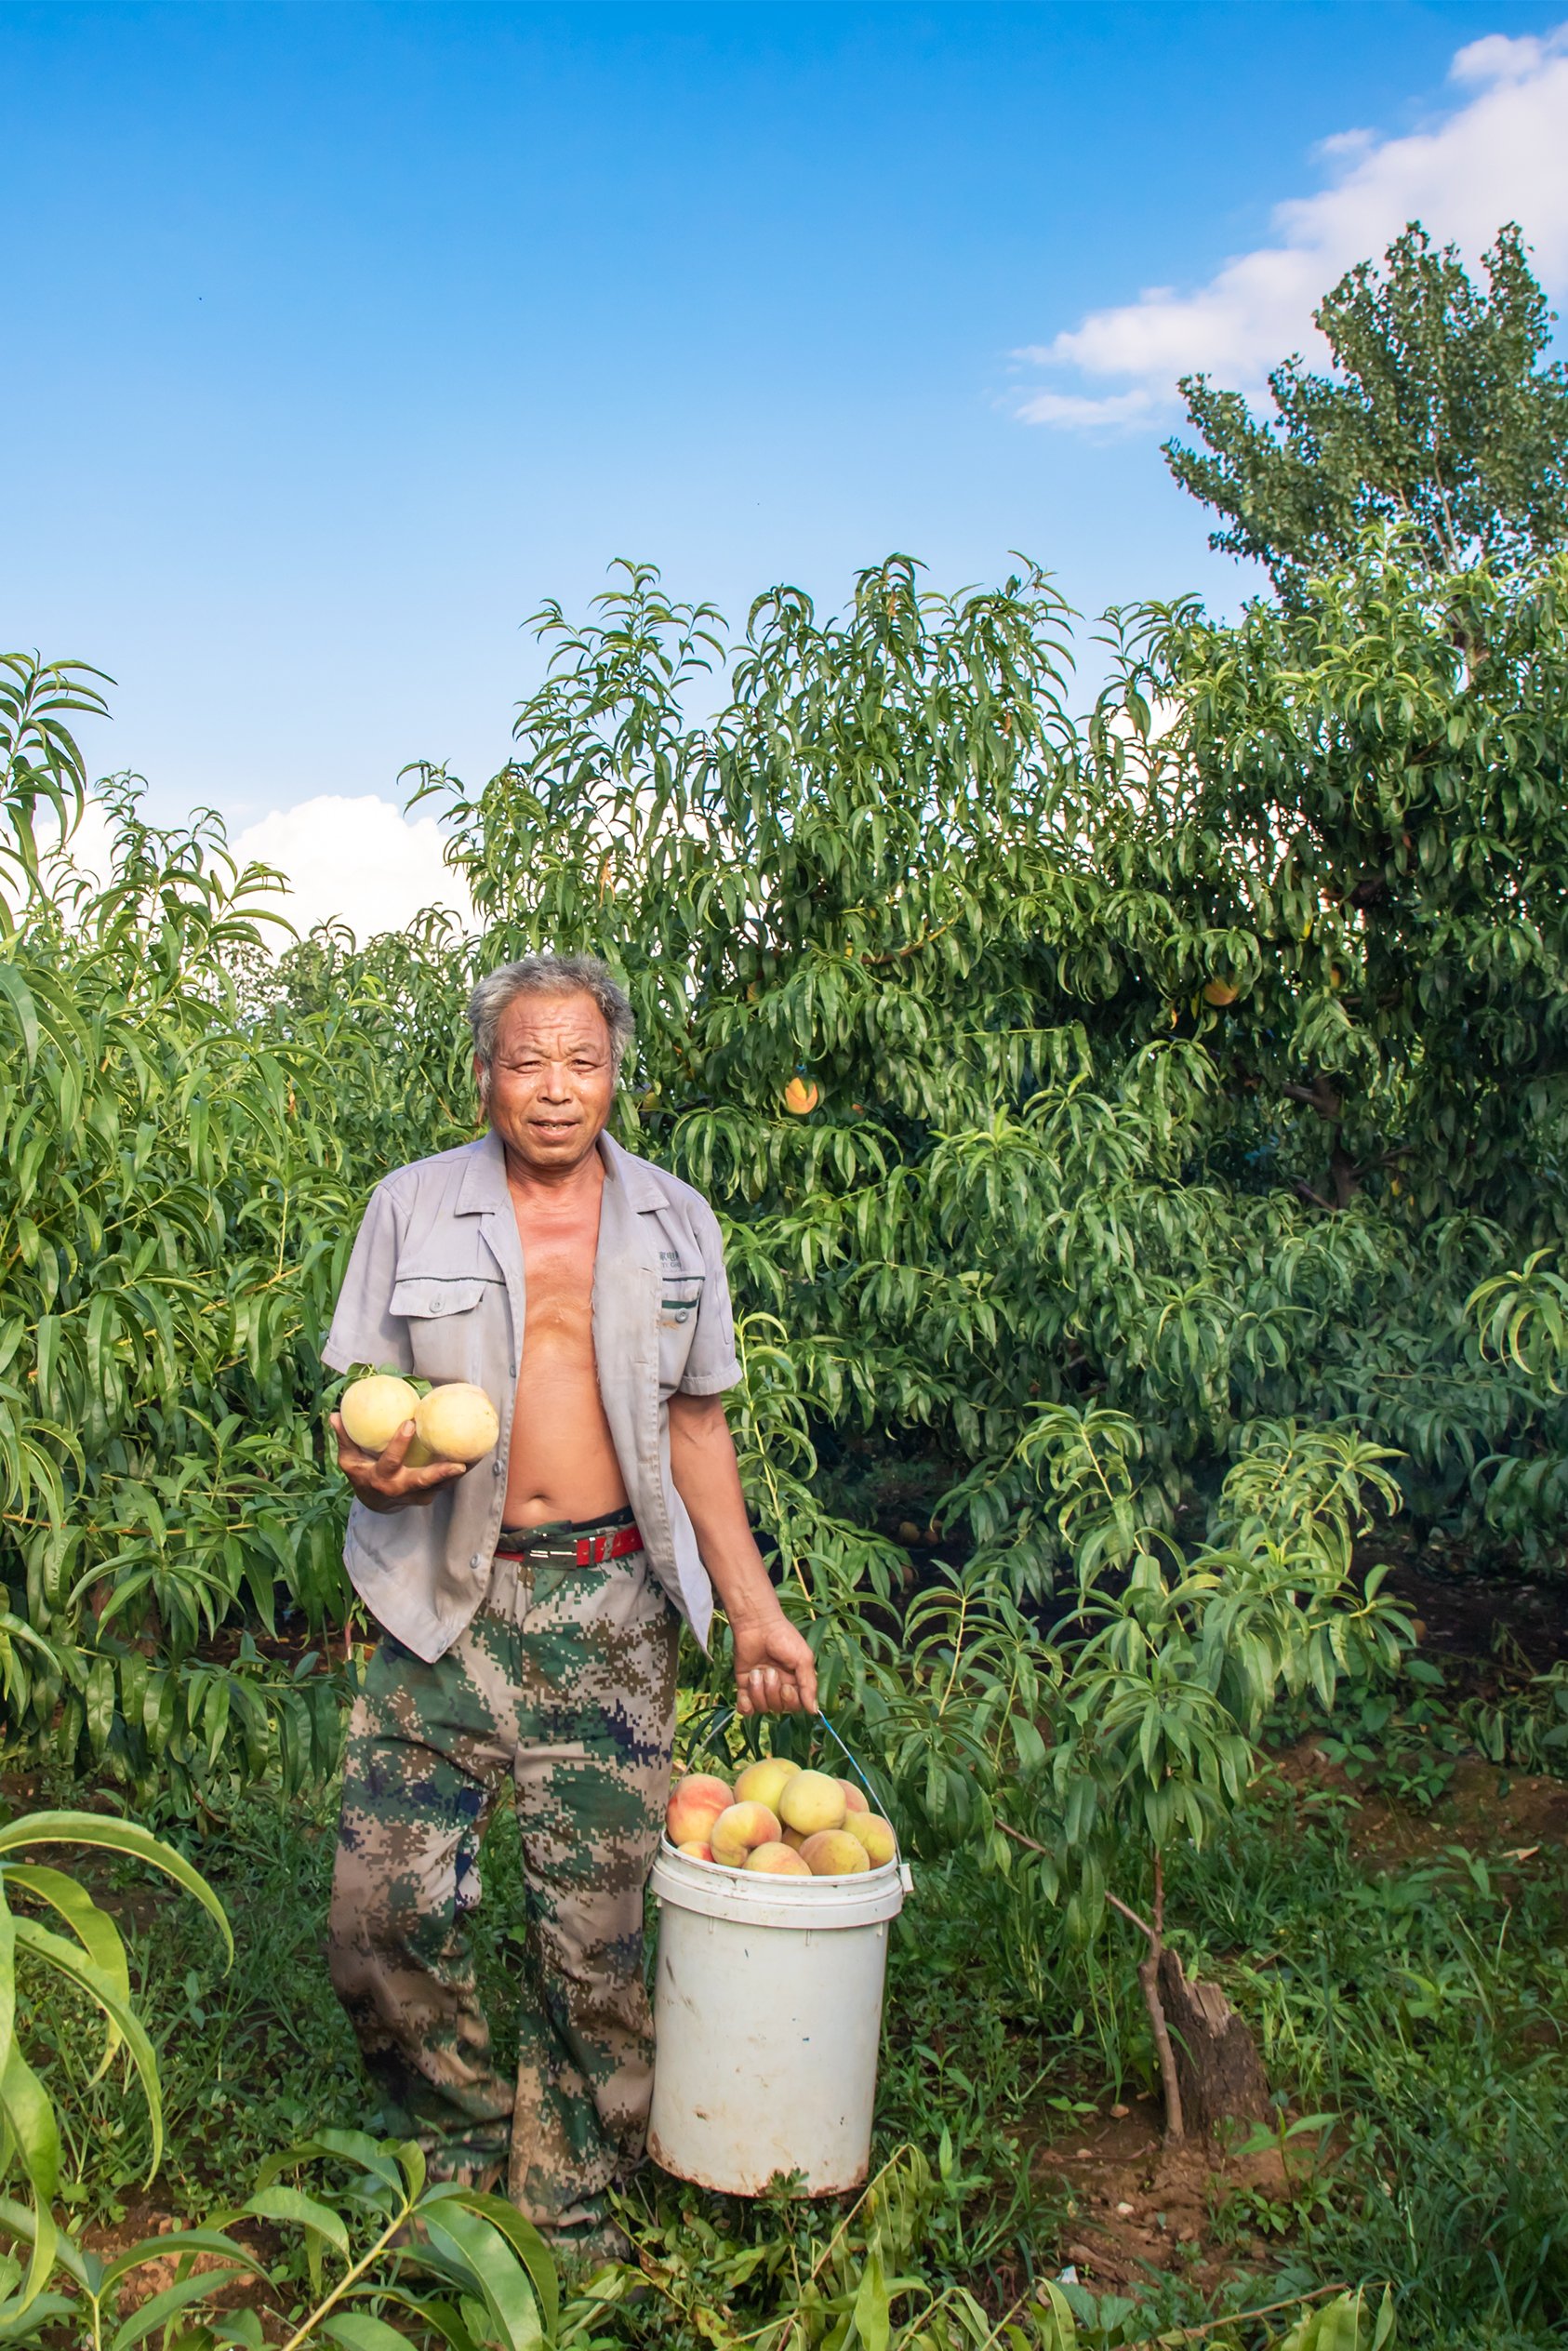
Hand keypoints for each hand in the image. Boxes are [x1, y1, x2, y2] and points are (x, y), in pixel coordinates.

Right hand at [329, 1414, 466, 1513]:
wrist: (374, 1504)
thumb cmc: (361, 1475)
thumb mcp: (348, 1460)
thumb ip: (344, 1439)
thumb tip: (334, 1415)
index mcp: (381, 1478)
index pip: (391, 1461)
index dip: (399, 1444)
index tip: (410, 1423)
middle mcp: (400, 1489)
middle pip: (423, 1482)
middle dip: (441, 1474)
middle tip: (458, 1464)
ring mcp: (416, 1495)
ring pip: (440, 1485)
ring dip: (458, 1474)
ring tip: (476, 1457)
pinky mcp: (427, 1495)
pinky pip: (445, 1484)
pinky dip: (459, 1473)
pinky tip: (473, 1456)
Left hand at [732, 1611, 817, 1715]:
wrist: (758, 1624)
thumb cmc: (784, 1637)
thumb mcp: (803, 1659)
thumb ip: (809, 1685)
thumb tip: (814, 1711)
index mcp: (795, 1682)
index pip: (795, 1705)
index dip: (790, 1701)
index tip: (786, 1687)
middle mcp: (778, 1687)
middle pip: (778, 1708)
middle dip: (772, 1692)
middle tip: (770, 1671)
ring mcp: (760, 1687)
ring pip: (761, 1708)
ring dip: (758, 1691)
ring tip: (756, 1672)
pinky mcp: (744, 1685)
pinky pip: (745, 1708)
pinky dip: (745, 1705)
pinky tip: (745, 1695)